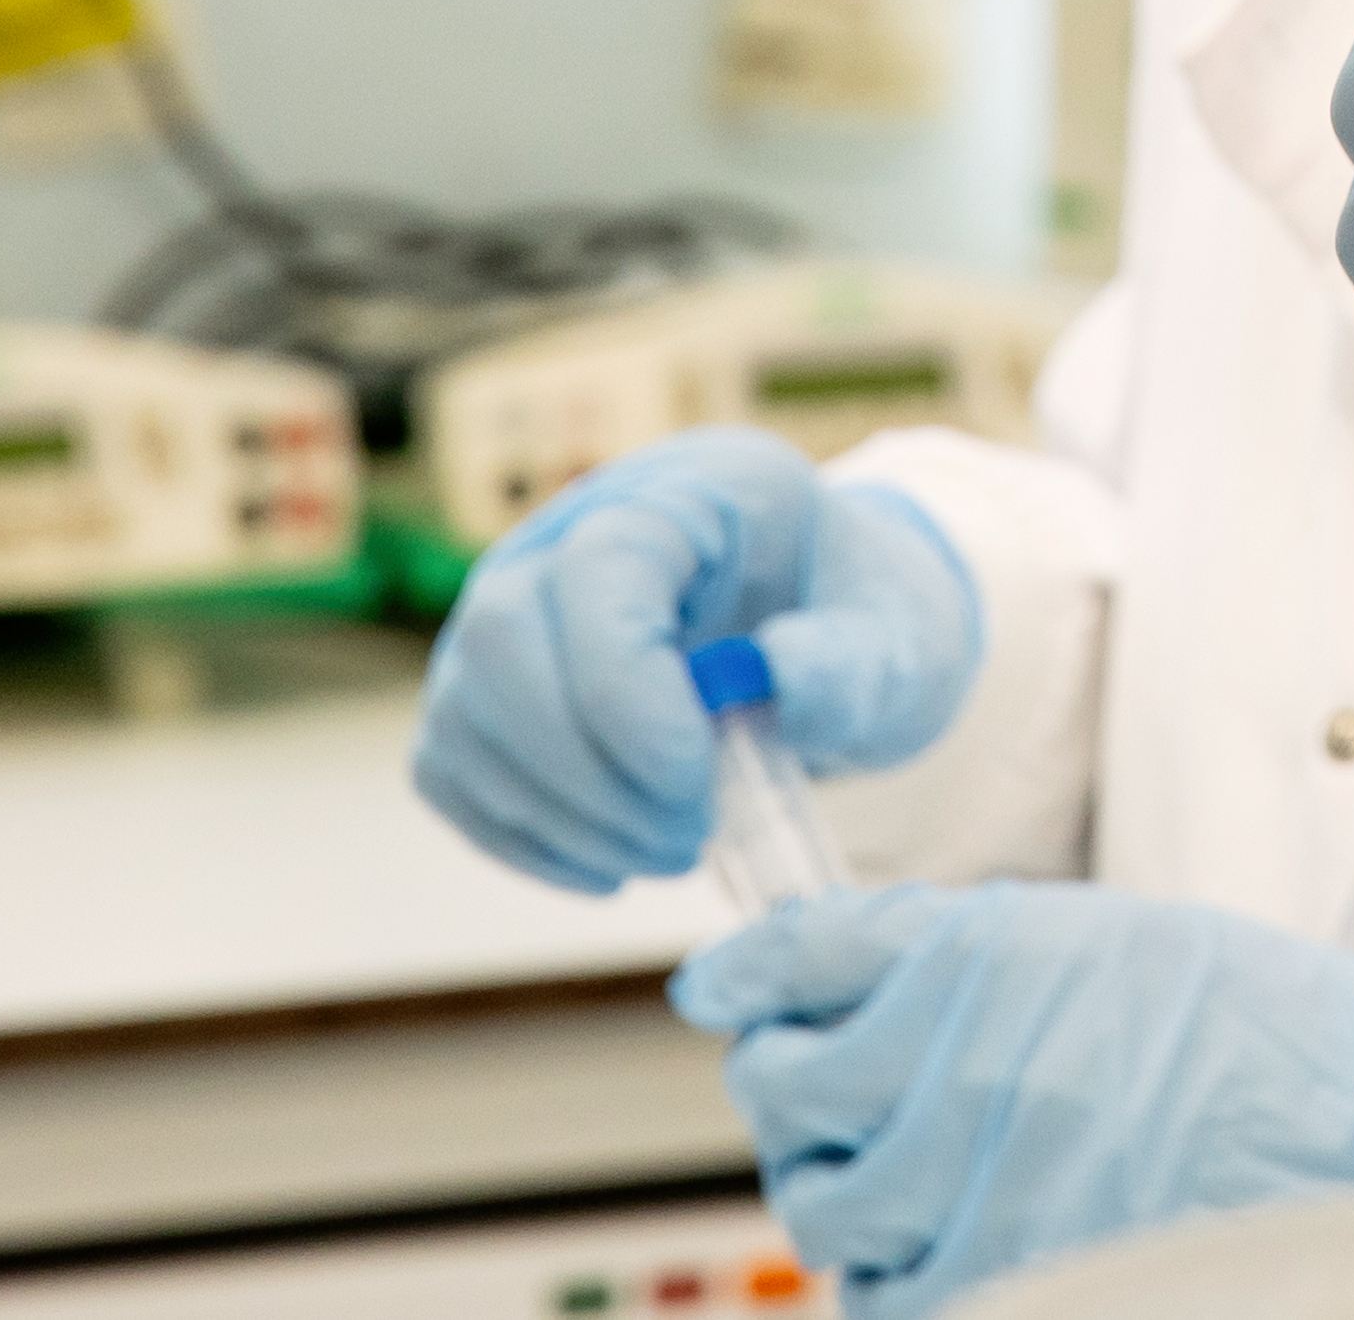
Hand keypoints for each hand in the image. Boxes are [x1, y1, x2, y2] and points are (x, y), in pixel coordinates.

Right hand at [411, 430, 978, 892]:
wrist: (824, 633)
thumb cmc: (856, 623)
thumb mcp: (898, 634)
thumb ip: (855, 659)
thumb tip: (782, 673)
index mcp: (688, 492)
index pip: (598, 568)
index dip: (627, 691)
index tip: (698, 779)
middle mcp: (567, 534)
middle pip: (503, 641)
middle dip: (588, 768)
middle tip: (687, 835)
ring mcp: (510, 610)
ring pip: (466, 715)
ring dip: (561, 815)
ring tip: (667, 850)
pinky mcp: (481, 689)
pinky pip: (455, 770)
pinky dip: (524, 836)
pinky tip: (611, 861)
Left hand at [673, 883, 1353, 1312]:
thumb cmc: (1251, 1030)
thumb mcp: (1098, 936)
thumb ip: (952, 946)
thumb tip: (814, 959)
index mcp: (977, 962)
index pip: (795, 959)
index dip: (751, 974)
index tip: (732, 986)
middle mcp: (953, 1071)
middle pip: (782, 1090)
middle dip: (795, 1082)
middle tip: (837, 1079)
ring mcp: (969, 1192)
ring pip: (819, 1204)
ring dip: (841, 1181)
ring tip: (904, 1166)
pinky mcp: (1000, 1284)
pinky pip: (883, 1295)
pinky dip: (895, 1270)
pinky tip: (948, 1235)